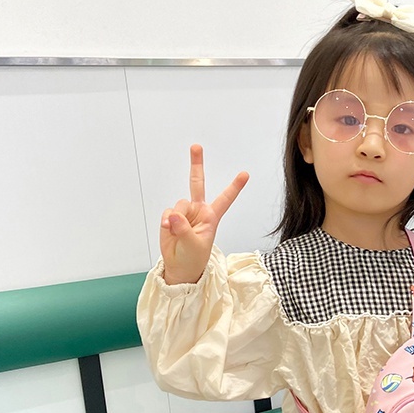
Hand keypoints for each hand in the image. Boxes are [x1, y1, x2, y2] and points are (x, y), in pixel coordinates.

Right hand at [160, 145, 248, 284]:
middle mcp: (199, 211)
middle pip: (197, 183)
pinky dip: (167, 221)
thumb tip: (174, 216)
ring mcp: (185, 212)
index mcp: (211, 216)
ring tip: (177, 232)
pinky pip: (168, 212)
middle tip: (196, 146)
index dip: (235, 187)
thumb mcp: (194, 245)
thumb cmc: (193, 258)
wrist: (179, 266)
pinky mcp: (172, 216)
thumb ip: (184, 229)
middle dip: (196, 164)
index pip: (225, 199)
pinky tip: (170, 230)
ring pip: (179, 203)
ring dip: (176, 217)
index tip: (245, 174)